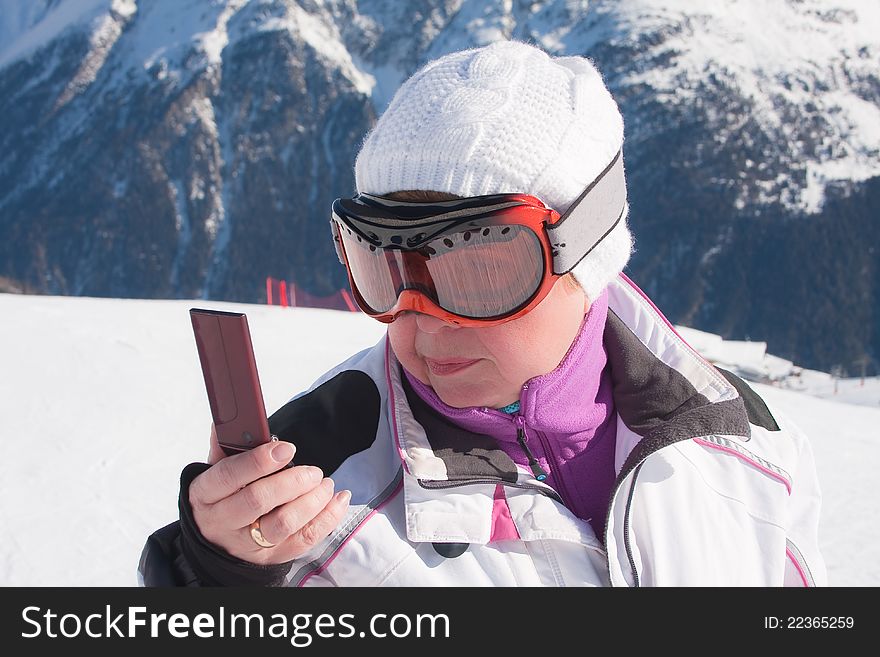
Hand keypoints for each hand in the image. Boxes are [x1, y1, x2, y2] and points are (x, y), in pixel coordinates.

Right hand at [189, 424, 350, 564]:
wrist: (217, 542)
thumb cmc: (222, 498)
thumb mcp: (215, 471)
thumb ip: (226, 447)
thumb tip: (227, 422)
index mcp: (205, 494)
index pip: (228, 475)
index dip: (258, 461)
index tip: (286, 449)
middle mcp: (223, 521)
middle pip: (258, 500)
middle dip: (292, 482)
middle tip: (312, 471)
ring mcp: (247, 544)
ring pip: (283, 523)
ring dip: (312, 501)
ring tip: (324, 484)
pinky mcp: (271, 557)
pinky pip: (303, 540)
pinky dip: (327, 519)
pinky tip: (338, 499)